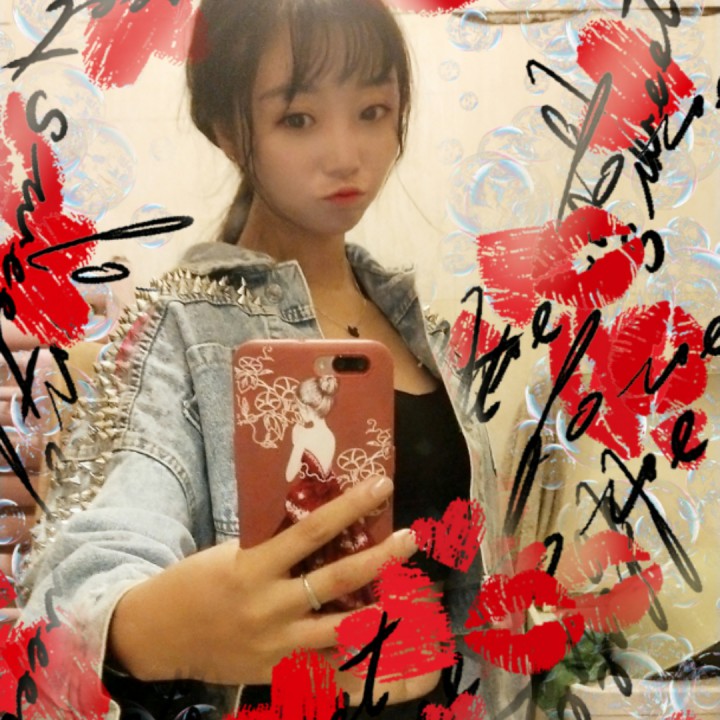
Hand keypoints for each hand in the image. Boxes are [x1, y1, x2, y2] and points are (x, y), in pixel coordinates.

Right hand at [108, 475, 416, 685]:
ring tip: (417, 599)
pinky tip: (394, 659)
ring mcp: (277, 645)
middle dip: (380, 559)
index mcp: (254, 567)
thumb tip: (322, 525)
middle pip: (337, 581)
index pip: (312, 531)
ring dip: (383, 614)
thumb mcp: (232, 554)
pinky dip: (363, 666)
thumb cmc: (196, 582)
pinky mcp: (279, 673)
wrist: (158, 636)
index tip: (381, 487)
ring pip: (342, 632)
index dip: (349, 507)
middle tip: (410, 538)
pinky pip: (329, 673)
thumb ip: (274, 545)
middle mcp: (270, 607)